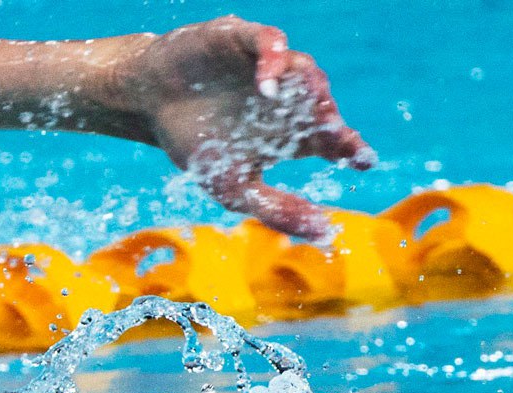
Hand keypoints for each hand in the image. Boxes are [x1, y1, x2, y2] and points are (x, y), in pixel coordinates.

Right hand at [107, 17, 374, 238]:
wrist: (148, 105)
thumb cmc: (194, 144)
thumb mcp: (233, 188)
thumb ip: (276, 210)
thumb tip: (323, 233)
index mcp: (292, 133)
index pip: (334, 140)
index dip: (352, 148)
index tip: (363, 160)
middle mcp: (288, 98)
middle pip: (323, 105)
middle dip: (332, 120)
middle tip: (336, 137)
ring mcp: (269, 67)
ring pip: (304, 70)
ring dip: (310, 90)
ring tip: (307, 111)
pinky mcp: (244, 39)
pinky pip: (270, 41)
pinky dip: (274, 60)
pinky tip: (266, 84)